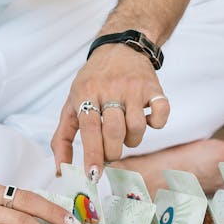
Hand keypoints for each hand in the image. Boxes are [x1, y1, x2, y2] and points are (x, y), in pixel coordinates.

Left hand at [51, 43, 169, 179]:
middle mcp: (111, 89)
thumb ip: (63, 138)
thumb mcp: (72, 104)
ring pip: (137, 127)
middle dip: (113, 152)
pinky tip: (148, 119)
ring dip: (132, 140)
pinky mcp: (154, 88)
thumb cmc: (93, 82)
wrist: (120, 48)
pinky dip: (157, 123)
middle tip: (110, 151)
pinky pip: (161, 114)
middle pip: (114, 132)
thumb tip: (62, 170)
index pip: (90, 128)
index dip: (92, 154)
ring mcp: (134, 88)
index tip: (93, 175)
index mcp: (86, 93)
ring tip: (126, 132)